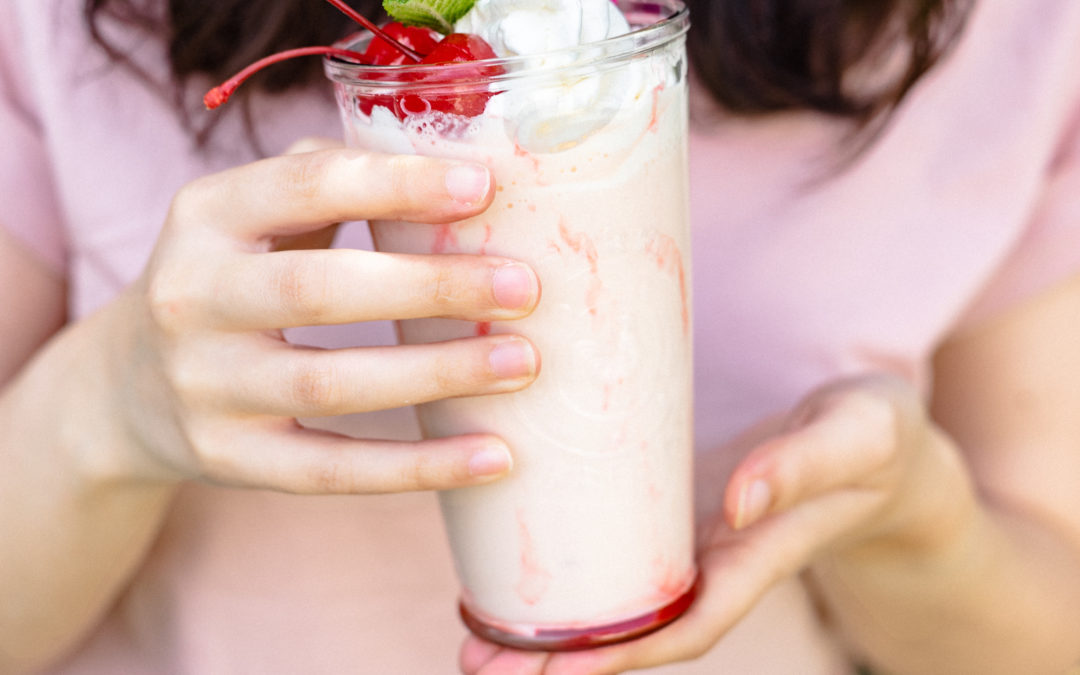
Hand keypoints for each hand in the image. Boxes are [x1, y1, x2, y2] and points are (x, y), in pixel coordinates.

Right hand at [95, 140, 540, 493]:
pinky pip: (333, 469)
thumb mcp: (255, 216)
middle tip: (522, 287)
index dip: (395, 184)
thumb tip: (460, 176)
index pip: (304, 186)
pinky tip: (493, 456)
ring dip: (437, 373)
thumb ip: (334, 180)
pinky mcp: (229, 458)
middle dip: (430, 286)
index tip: (481, 189)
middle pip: (319, 288)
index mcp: (207, 215)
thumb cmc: (234, 278)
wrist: (129, 385)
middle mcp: (193, 297)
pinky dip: (418, 467)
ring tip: (522, 364)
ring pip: (330, 384)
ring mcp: (205, 386)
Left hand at [459, 374, 973, 673]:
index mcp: (755, 555)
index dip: (621, 653)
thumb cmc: (874, 434)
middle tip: (476, 661)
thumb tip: (737, 501)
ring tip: (472, 634)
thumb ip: (802, 465)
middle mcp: (714, 562)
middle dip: (559, 659)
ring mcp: (690, 540)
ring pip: (616, 600)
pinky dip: (569, 573)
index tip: (550, 670)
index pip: (685, 623)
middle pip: (633, 630)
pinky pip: (617, 553)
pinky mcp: (672, 508)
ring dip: (549, 626)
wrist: (879, 440)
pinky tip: (513, 567)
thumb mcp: (854, 434)